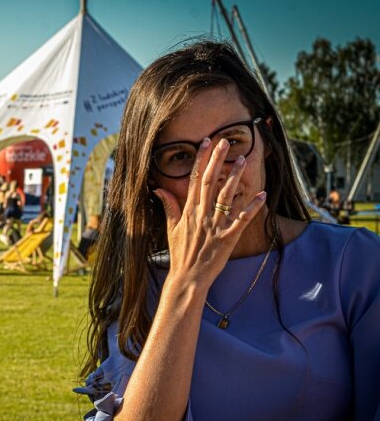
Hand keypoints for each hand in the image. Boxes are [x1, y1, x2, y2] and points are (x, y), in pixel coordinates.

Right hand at [153, 137, 266, 287]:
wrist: (188, 277)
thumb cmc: (179, 253)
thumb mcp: (171, 228)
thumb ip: (168, 206)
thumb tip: (158, 188)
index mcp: (188, 211)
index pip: (193, 179)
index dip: (200, 160)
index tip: (206, 143)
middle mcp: (201, 215)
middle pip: (209, 182)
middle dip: (217, 160)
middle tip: (225, 142)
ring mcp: (215, 226)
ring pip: (226, 196)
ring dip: (234, 177)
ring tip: (242, 160)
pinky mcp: (228, 238)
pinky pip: (242, 220)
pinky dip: (253, 207)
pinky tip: (261, 193)